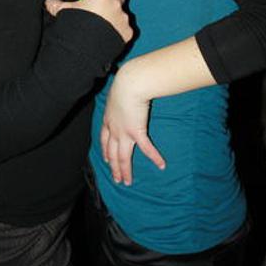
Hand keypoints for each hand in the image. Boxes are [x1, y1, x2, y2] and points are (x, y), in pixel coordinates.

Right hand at [45, 0, 132, 42]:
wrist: (85, 50)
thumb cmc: (75, 28)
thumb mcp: (64, 13)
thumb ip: (58, 5)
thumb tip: (49, 2)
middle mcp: (115, 3)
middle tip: (102, 0)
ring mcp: (123, 17)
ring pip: (121, 10)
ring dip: (114, 13)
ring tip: (102, 22)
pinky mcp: (127, 31)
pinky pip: (124, 26)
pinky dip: (118, 28)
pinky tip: (107, 34)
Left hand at [100, 66, 165, 185]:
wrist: (129, 84)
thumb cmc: (125, 83)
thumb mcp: (118, 91)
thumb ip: (120, 96)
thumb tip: (125, 93)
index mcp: (108, 118)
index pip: (104, 139)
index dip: (105, 151)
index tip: (106, 160)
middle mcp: (114, 128)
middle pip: (111, 152)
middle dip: (113, 167)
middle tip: (116, 179)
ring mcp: (124, 132)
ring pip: (122, 157)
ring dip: (125, 170)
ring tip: (127, 182)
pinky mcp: (137, 132)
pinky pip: (146, 149)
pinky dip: (154, 157)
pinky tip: (161, 165)